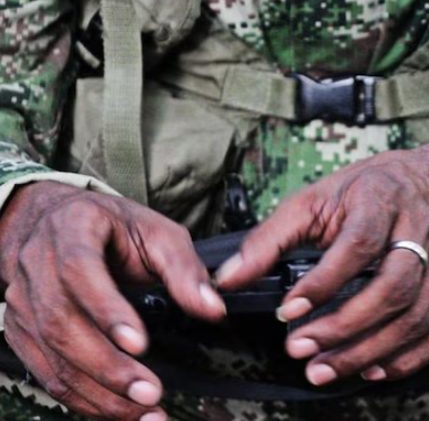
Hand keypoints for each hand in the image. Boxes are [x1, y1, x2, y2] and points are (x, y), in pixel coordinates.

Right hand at [0, 182, 226, 419]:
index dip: (107, 310)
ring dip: (97, 392)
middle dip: (108, 366)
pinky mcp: (21, 331)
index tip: (140, 343)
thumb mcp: (156, 232)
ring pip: (52, 355)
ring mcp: (22, 301)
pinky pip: (46, 372)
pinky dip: (82, 397)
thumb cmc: (110, 226)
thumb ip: (184, 269)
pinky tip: (116, 409)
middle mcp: (38, 265)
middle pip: (62, 323)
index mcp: (72, 230)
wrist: (53, 221)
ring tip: (143, 411)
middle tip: (149, 392)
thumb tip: (213, 308)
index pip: (80, 272)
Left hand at [214, 136, 428, 385]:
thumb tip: (227, 279)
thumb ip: (271, 237)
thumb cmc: (375, 189)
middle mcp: (422, 230)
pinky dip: (409, 358)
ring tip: (326, 368)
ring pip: (416, 316)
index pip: (360, 244)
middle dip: (345, 326)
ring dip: (369, 350)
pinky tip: (374, 369)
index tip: (288, 310)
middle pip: (393, 287)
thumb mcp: (318, 197)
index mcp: (384, 198)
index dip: (324, 282)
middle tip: (301, 350)